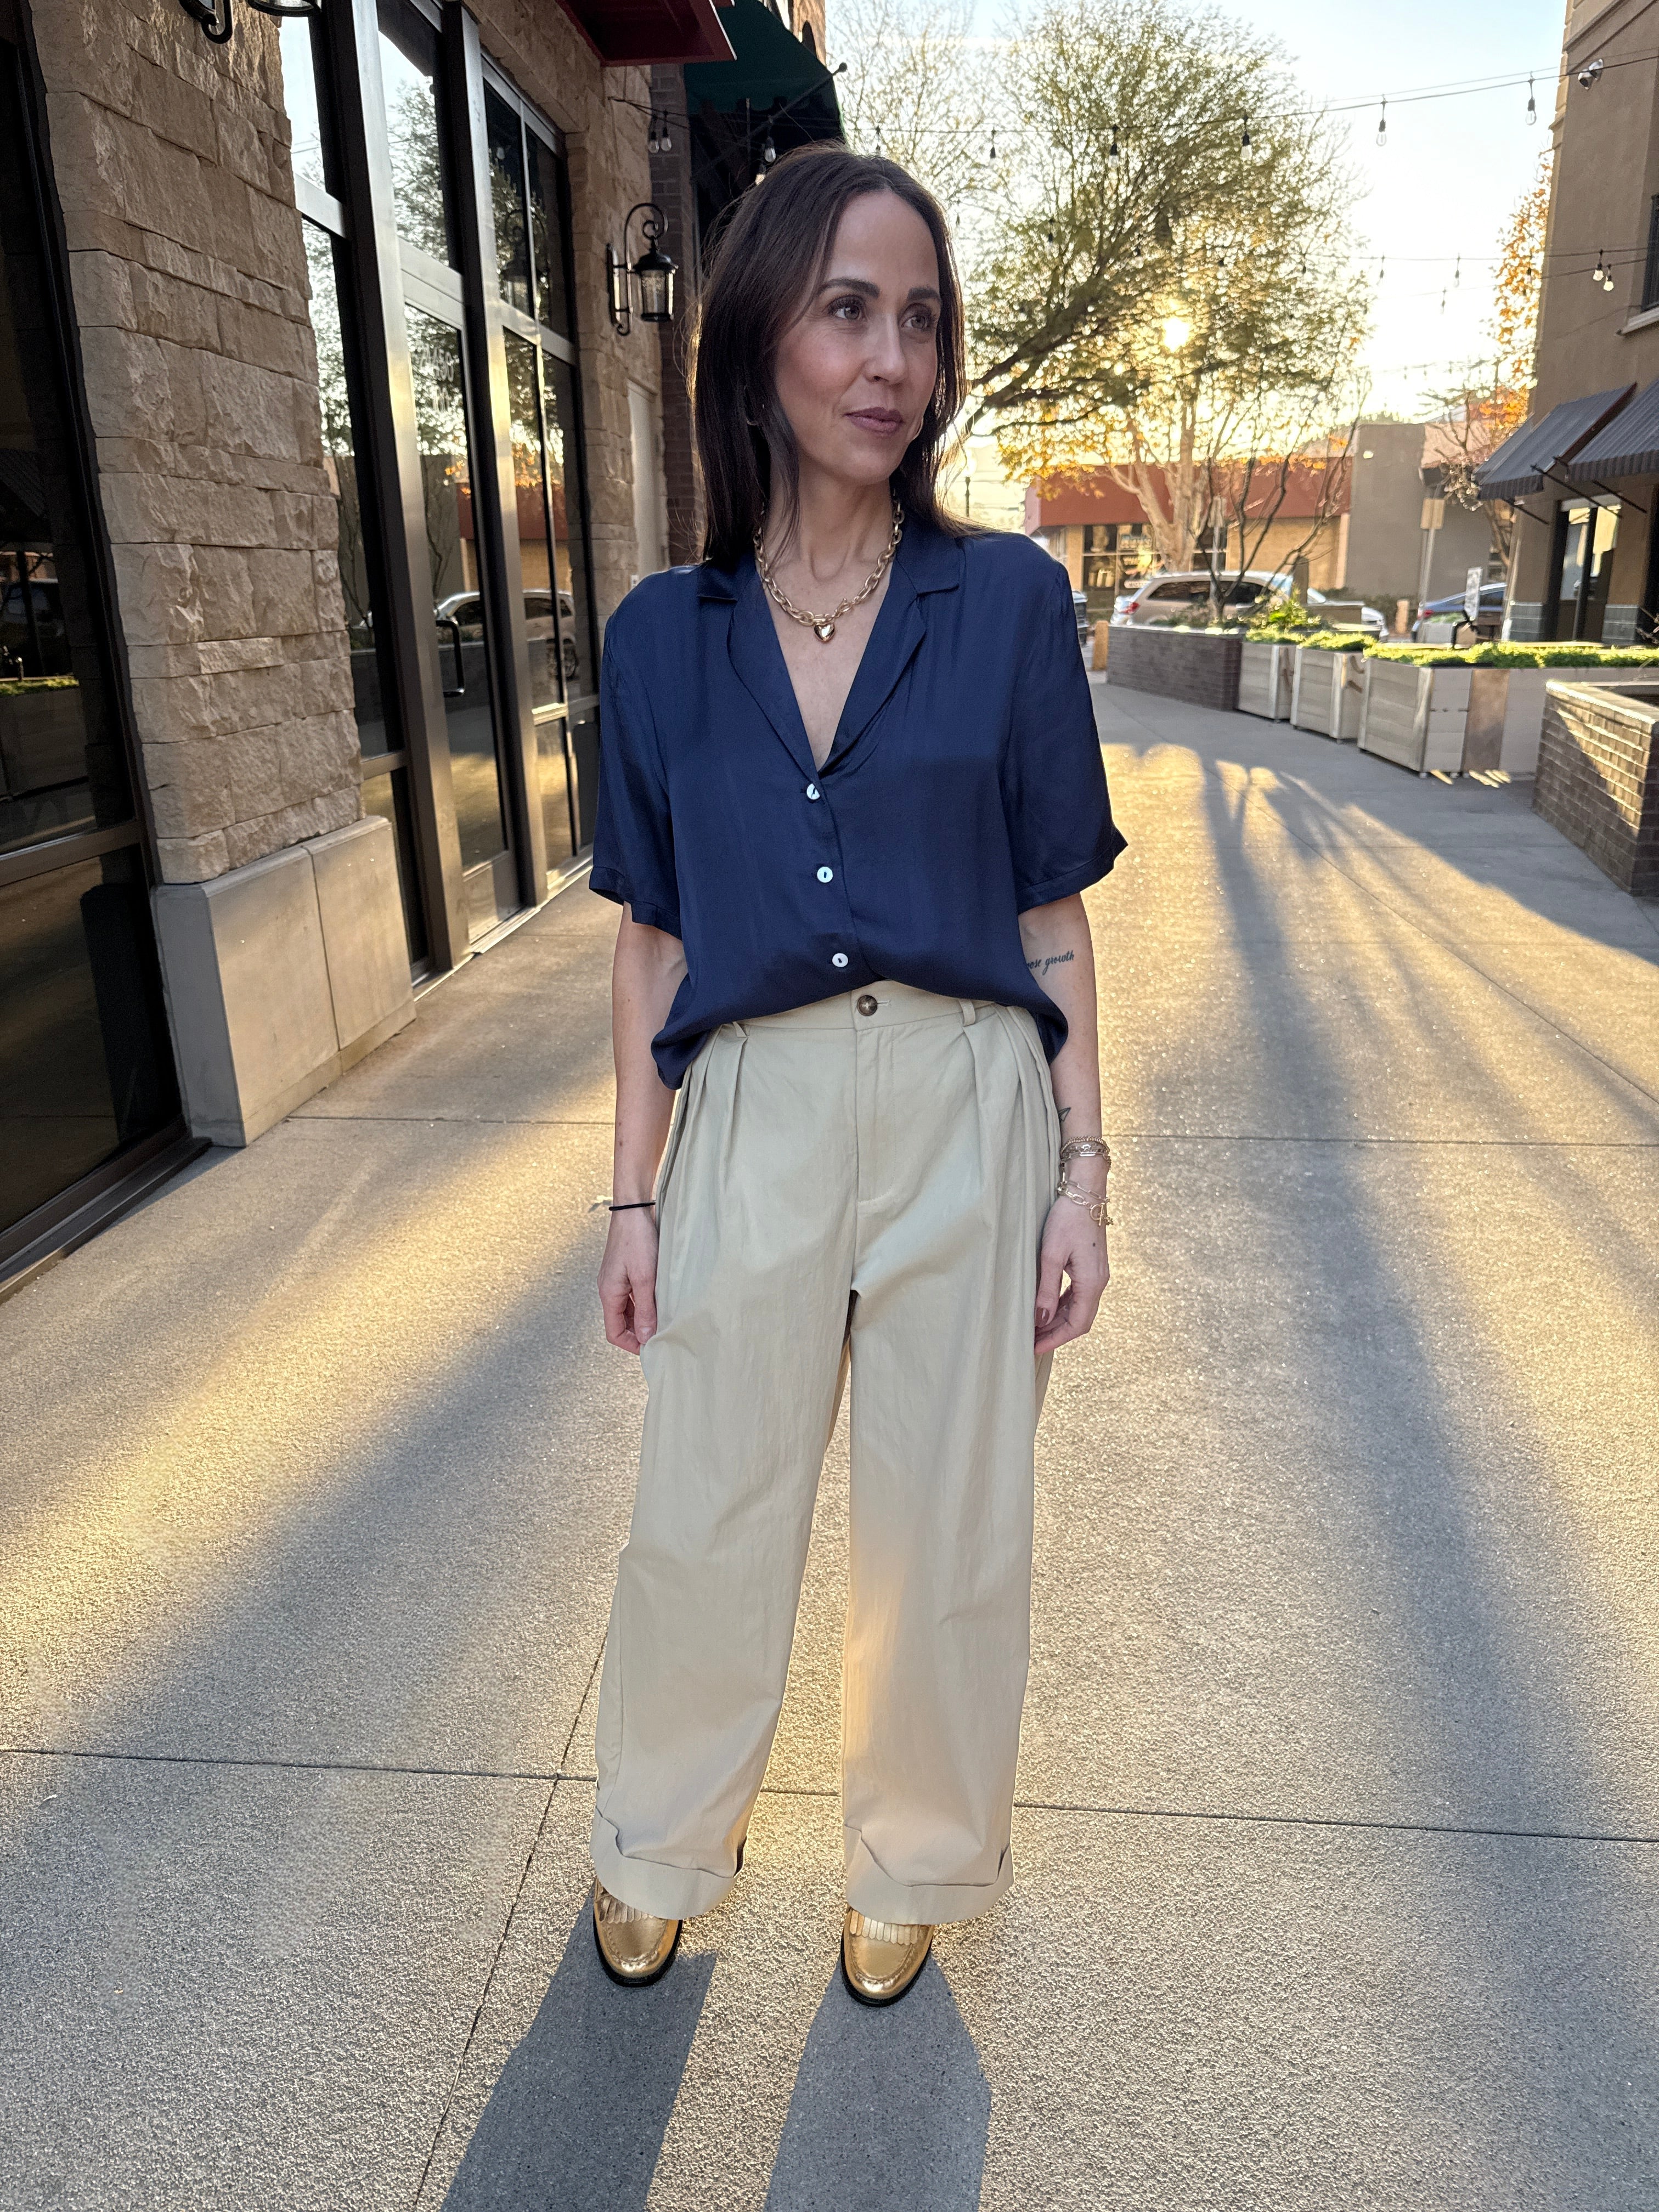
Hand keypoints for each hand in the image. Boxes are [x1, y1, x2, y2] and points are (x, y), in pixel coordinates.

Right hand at [599, 1208, 659, 1353]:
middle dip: (638, 1333)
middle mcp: (609, 1288)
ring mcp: (616, 1279)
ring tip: (663, 1319)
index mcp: (609, 1293)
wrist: (634, 1208)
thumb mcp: (645, 1278)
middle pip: (620, 1323)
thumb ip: (645, 1309)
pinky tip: (659, 1300)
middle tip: (662, 1335)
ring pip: (627, 1310)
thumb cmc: (637, 1239)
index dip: (632, 1344)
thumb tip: (645, 1337)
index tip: (653, 1347)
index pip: (614, 1333)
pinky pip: (632, 1295)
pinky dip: (644, 1303)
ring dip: (643, 1318)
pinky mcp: (624, 1270)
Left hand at [1034, 1193, 1108, 1355]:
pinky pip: (1077, 1295)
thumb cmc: (1067, 1219)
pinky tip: (1045, 1308)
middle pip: (1079, 1320)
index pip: (1077, 1324)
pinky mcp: (1091, 1268)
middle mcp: (1098, 1282)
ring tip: (1034, 1328)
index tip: (1035, 1348)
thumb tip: (1040, 1320)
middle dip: (1055, 1333)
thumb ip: (1046, 1289)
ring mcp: (1096, 1275)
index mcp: (1092, 1282)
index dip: (1056, 1339)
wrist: (1085, 1193)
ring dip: (1057, 1320)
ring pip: (1078, 1308)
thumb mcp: (1051, 1255)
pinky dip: (1061, 1306)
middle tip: (1030, 1341)